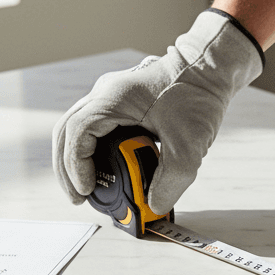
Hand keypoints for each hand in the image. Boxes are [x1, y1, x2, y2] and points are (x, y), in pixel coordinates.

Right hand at [52, 10, 261, 214]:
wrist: (208, 69)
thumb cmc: (198, 96)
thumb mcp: (189, 147)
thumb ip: (172, 182)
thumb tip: (154, 206)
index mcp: (113, 98)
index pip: (77, 134)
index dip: (76, 166)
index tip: (88, 189)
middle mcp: (104, 93)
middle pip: (66, 132)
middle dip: (67, 169)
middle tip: (79, 198)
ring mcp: (108, 95)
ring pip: (75, 129)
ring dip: (75, 160)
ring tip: (86, 188)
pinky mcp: (118, 102)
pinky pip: (91, 127)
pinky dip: (89, 150)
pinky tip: (101, 169)